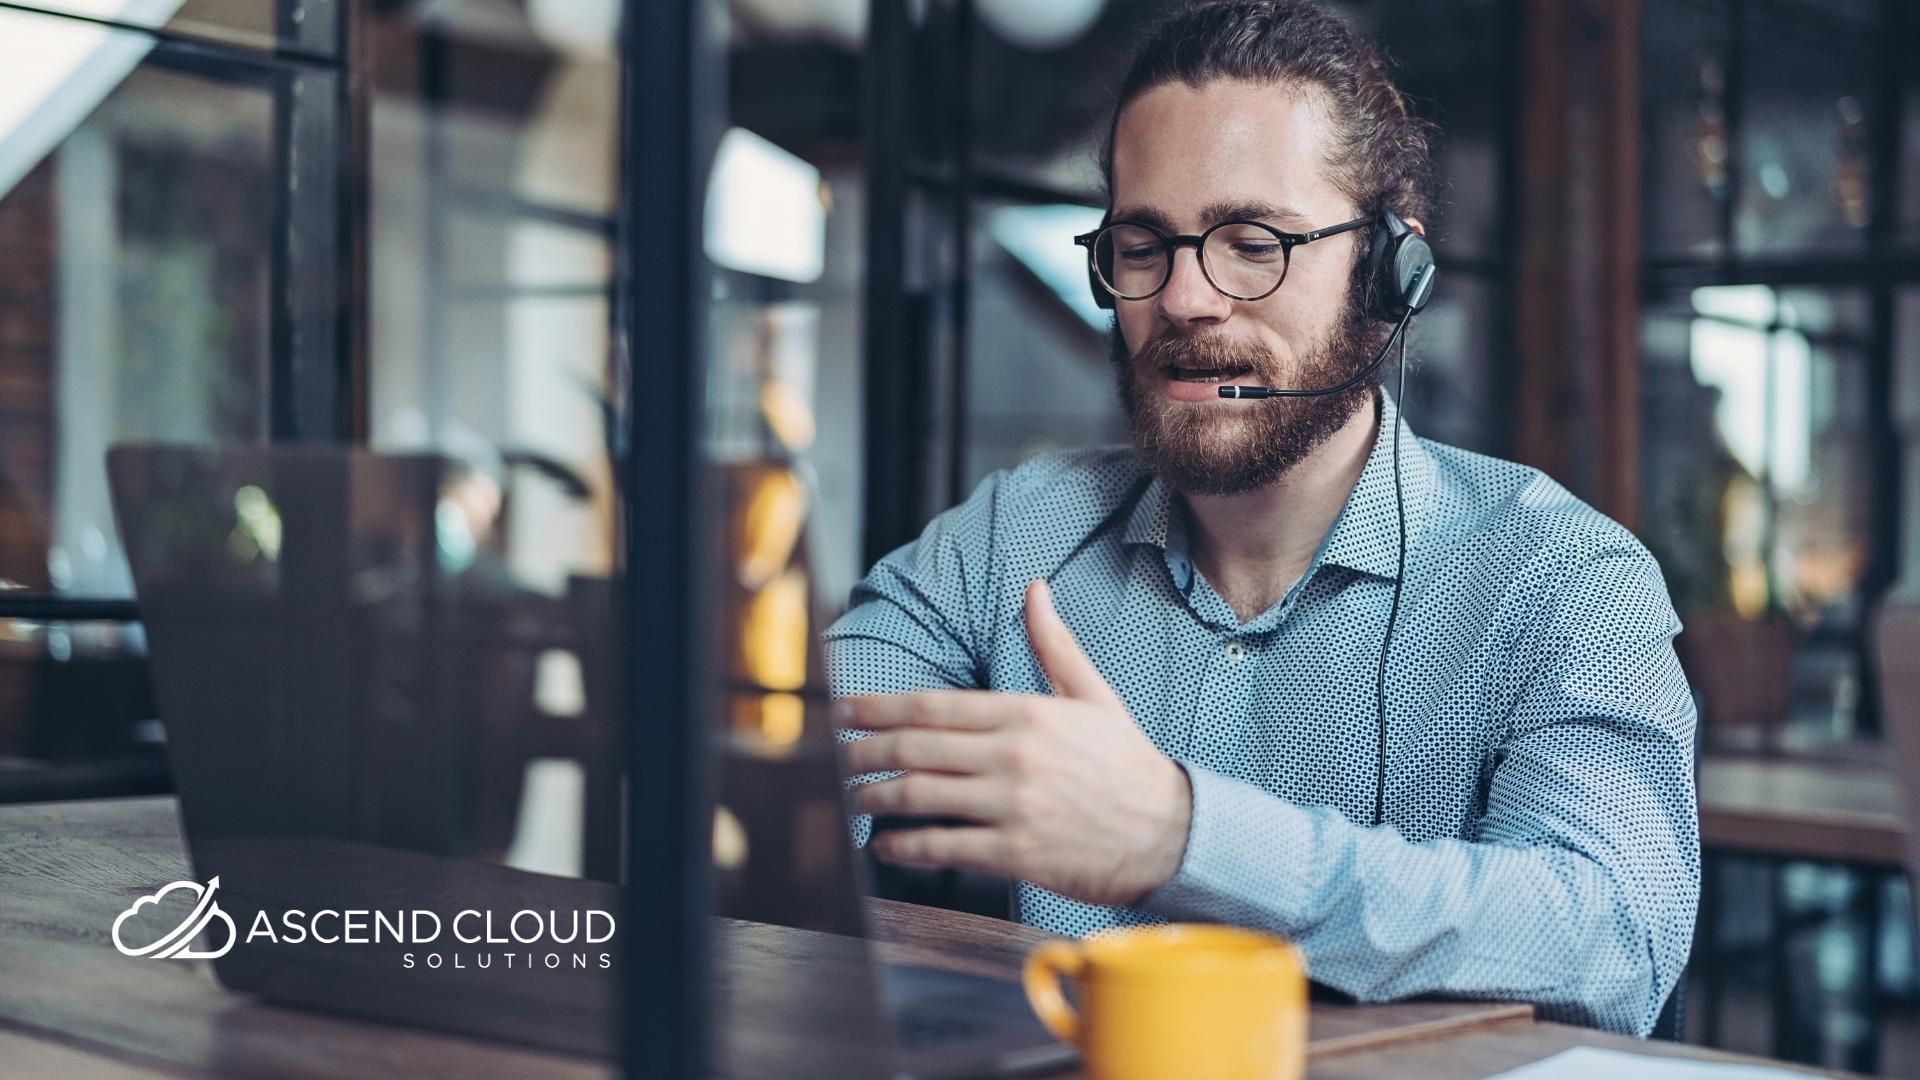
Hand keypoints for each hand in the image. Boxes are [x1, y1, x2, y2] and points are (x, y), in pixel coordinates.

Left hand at [837, 579, 1191, 905]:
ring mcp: (1011, 806)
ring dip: (876, 798)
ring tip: (854, 799)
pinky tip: (888, 845)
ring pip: (921, 797)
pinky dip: (907, 846)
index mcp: (1026, 713)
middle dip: (864, 751)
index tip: (845, 709)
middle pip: (915, 748)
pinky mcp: (1015, 852)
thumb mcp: (1092, 695)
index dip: (880, 706)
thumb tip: (1036, 589)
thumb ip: (1054, 644)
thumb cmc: (1126, 764)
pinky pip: (945, 846)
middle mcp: (1013, 757)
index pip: (933, 705)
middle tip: (836, 756)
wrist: (1168, 833)